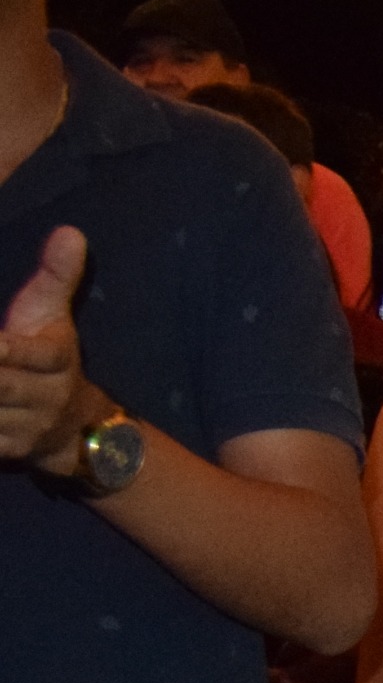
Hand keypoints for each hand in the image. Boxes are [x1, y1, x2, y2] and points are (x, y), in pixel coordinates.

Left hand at [0, 227, 92, 467]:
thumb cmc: (49, 358)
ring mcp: (28, 427)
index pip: (33, 353)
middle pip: (6, 386)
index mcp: (57, 360)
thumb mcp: (56, 317)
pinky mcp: (10, 450)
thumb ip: (56, 276)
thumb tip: (70, 231)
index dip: (7, 352)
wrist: (75, 430)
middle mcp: (47, 397)